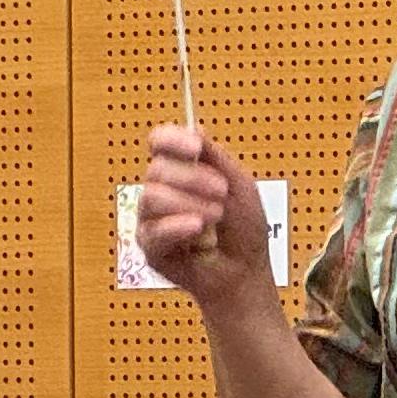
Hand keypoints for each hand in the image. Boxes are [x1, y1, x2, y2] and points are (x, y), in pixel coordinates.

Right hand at [140, 125, 272, 308]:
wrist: (246, 271)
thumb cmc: (243, 230)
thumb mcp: (239, 185)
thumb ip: (216, 157)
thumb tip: (195, 127)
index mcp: (180, 171)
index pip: (159, 142)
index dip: (172, 140)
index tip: (195, 147)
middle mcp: (161, 191)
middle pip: (157, 169)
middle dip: (194, 179)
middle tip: (222, 193)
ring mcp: (152, 219)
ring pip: (152, 197)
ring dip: (190, 204)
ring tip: (216, 217)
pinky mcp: (150, 247)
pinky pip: (153, 231)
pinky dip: (177, 227)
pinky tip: (198, 230)